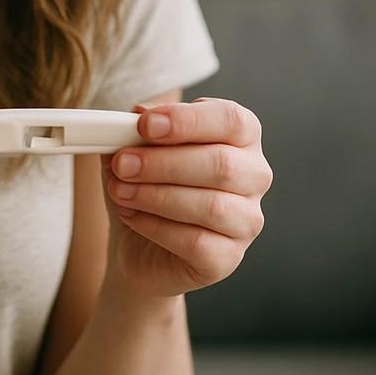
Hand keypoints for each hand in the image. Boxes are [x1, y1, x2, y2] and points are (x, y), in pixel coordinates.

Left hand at [101, 97, 271, 299]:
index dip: (188, 121)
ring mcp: (247, 220)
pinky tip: (131, 215)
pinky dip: (156, 227)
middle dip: (164, 162)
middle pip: (223, 164)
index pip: (231, 119)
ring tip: (120, 190)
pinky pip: (198, 242)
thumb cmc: (148, 184)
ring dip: (157, 196)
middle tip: (123, 163)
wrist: (140, 243)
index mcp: (242, 136)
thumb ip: (138, 129)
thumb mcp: (136, 147)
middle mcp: (254, 175)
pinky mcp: (229, 258)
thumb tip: (138, 116)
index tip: (144, 125)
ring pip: (213, 206)